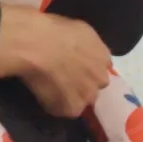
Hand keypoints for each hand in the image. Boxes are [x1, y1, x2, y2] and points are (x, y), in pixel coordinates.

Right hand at [0, 4, 113, 118]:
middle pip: (93, 86)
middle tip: (62, 79)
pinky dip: (54, 106)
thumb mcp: (79, 30)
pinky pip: (64, 111)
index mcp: (104, 56)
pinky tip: (43, 96)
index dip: (86, 69)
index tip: (73, 67)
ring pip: (81, 100)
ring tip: (50, 89)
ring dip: (70, 97)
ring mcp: (89, 95)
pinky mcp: (72, 109)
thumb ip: (87, 45)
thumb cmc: (54, 30)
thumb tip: (81, 51)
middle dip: (82, 84)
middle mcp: (102, 78)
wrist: (38, 46)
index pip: (100, 67)